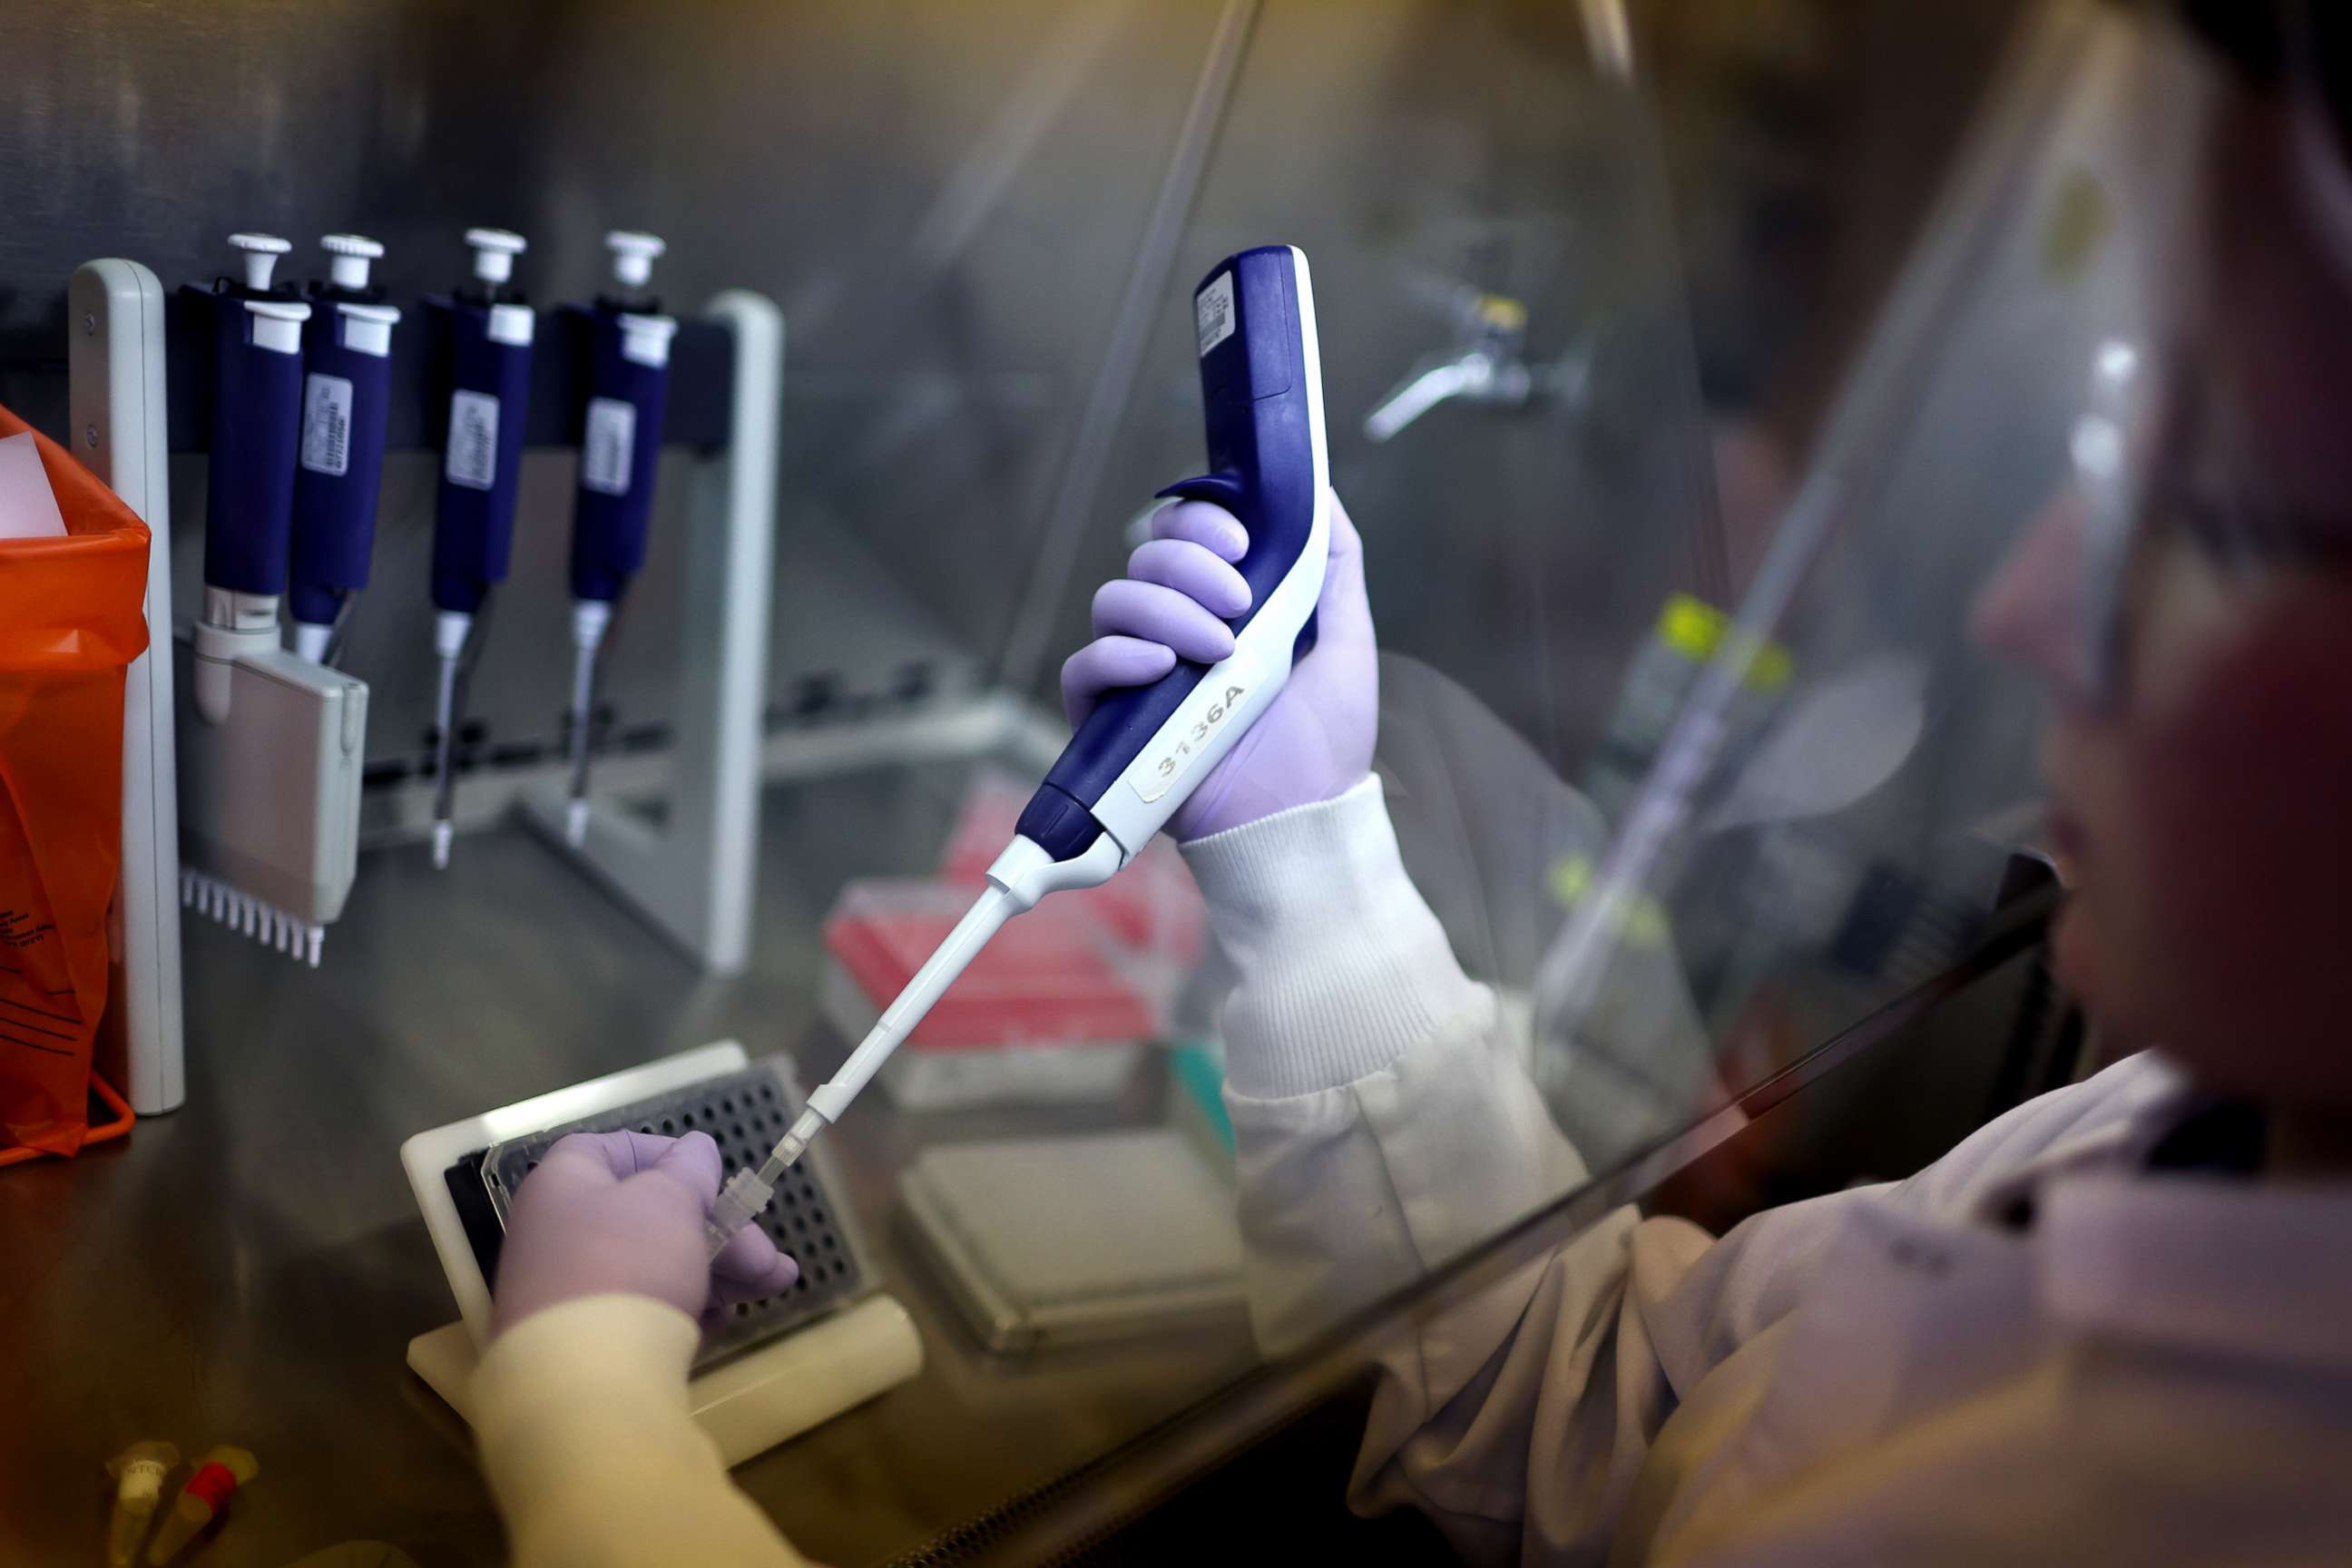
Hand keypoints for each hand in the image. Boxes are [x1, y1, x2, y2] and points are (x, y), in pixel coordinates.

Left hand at [492, 1130, 799, 1334]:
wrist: (584, 1381)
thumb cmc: (627, 1263)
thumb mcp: (671, 1199)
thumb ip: (690, 1169)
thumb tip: (695, 1150)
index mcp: (566, 1184)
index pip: (613, 1150)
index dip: (668, 1155)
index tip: (711, 1176)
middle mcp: (560, 1233)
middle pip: (651, 1215)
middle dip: (722, 1231)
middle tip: (766, 1256)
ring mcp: (571, 1291)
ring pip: (656, 1265)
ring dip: (720, 1270)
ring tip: (773, 1285)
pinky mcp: (587, 1341)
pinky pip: (642, 1310)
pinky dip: (684, 1308)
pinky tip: (721, 1322)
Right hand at [1061, 490, 1376, 839]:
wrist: (1304, 821)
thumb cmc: (1325, 744)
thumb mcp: (1346, 642)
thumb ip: (1334, 566)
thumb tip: (1318, 496)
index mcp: (1220, 606)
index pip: (1182, 533)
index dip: (1201, 520)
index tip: (1242, 541)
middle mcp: (1172, 632)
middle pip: (1146, 558)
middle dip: (1190, 563)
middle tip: (1239, 602)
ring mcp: (1138, 675)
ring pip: (1114, 601)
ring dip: (1166, 609)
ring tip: (1219, 649)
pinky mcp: (1108, 722)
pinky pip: (1083, 667)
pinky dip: (1117, 655)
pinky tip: (1161, 666)